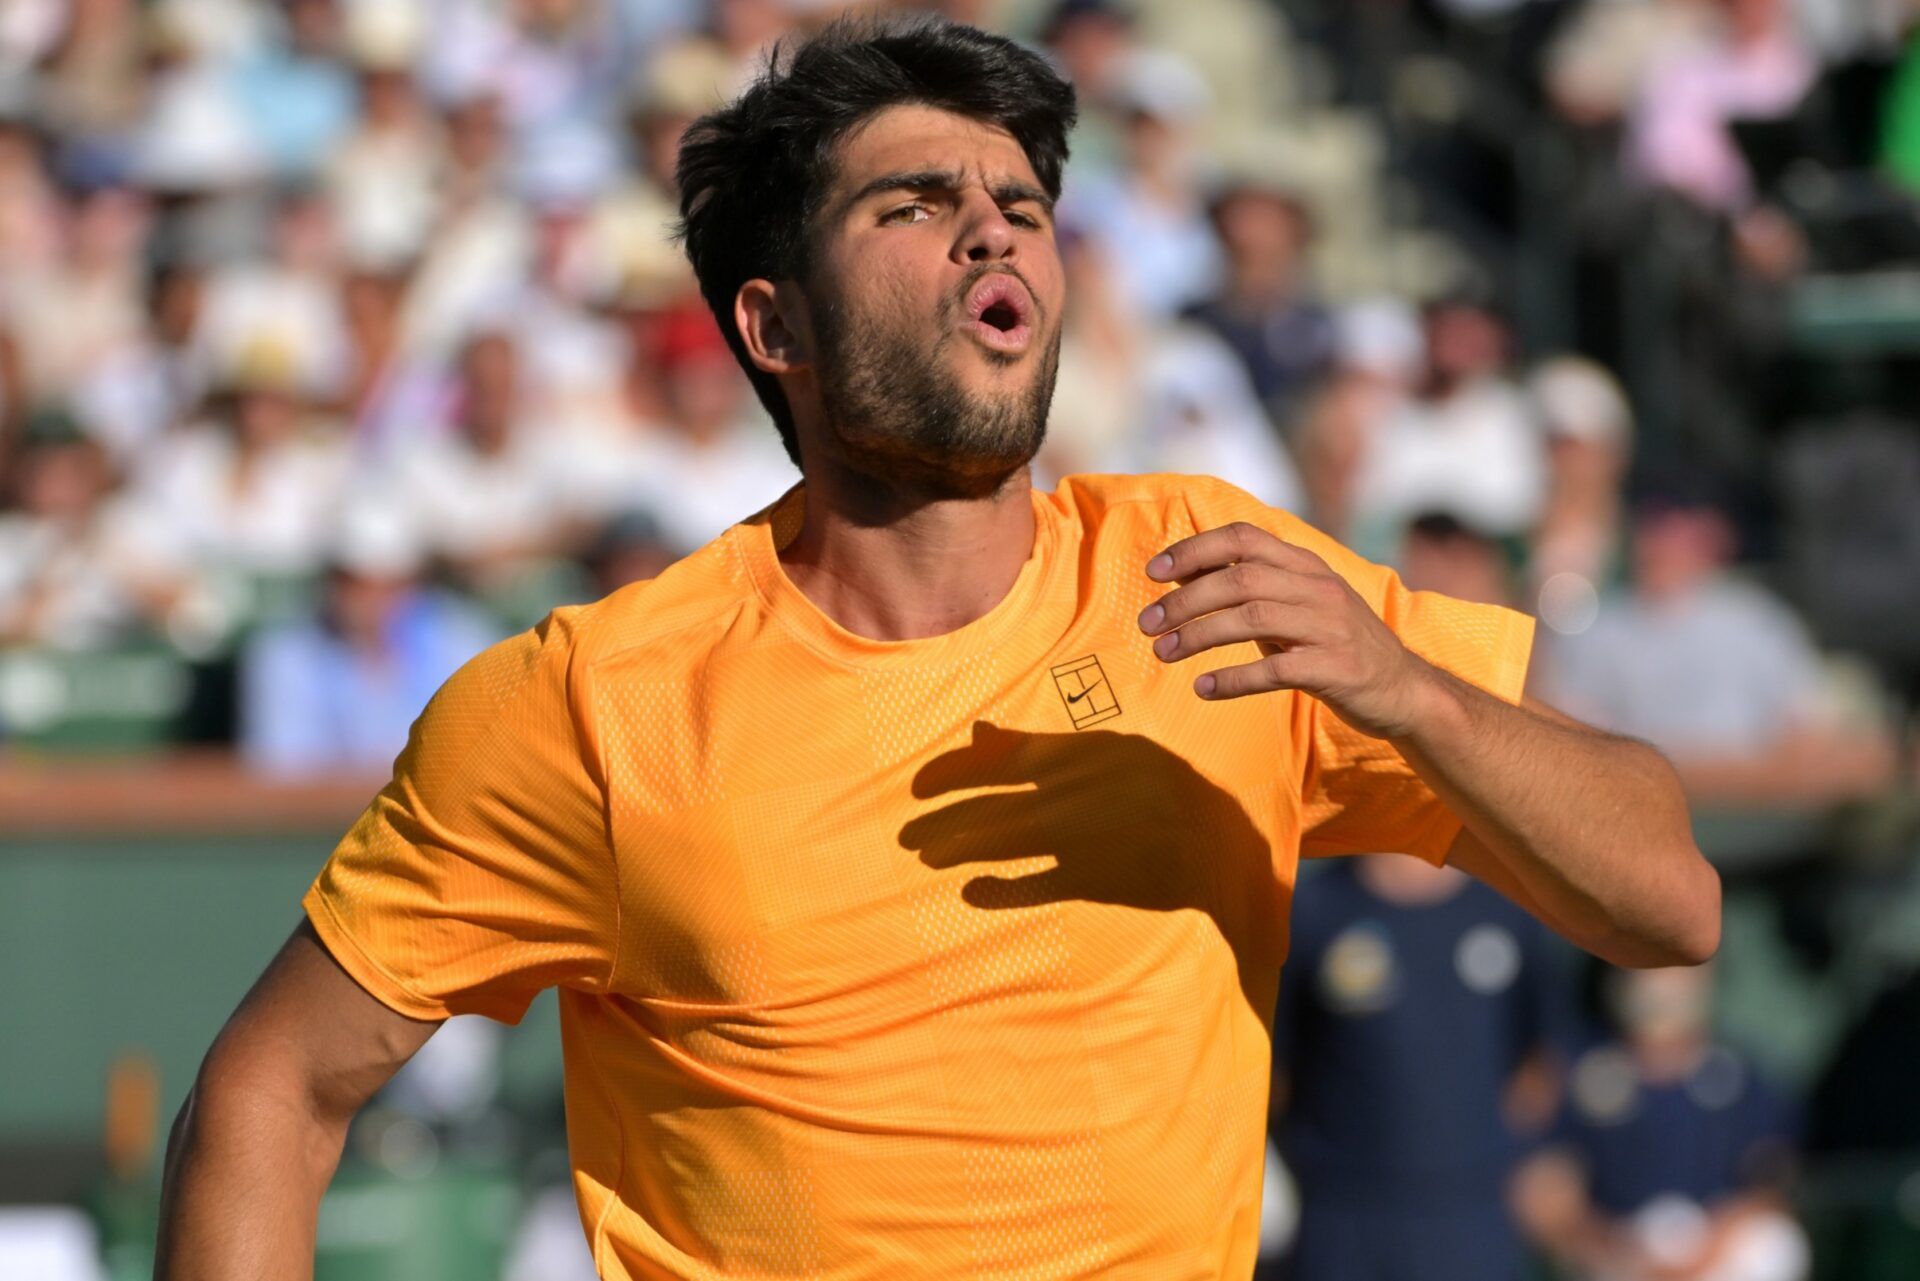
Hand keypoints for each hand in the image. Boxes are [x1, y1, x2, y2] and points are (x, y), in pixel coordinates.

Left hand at [1138, 521, 1435, 738]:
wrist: (1404, 689)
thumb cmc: (1336, 645)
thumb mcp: (1298, 606)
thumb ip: (1251, 589)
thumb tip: (1182, 577)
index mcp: (1305, 565)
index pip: (1243, 538)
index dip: (1194, 549)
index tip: (1154, 571)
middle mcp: (1318, 588)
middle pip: (1238, 579)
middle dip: (1184, 600)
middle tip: (1147, 624)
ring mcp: (1329, 627)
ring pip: (1251, 618)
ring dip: (1198, 636)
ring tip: (1163, 653)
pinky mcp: (1335, 668)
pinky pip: (1275, 669)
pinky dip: (1233, 679)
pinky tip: (1204, 688)